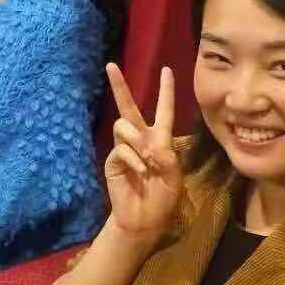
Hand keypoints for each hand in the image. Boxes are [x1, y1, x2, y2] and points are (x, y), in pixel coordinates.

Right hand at [104, 64, 182, 238]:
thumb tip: (150, 143)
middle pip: (128, 106)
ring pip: (124, 125)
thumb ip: (167, 157)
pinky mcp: (113, 160)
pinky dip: (133, 159)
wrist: (144, 220)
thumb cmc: (163, 199)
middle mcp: (140, 139)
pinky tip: (140, 172)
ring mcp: (125, 148)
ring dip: (137, 141)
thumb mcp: (174, 177)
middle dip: (119, 86)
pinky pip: (121, 148)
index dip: (166, 91)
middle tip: (110, 65)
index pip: (164, 110)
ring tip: (147, 162)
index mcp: (160, 140)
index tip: (167, 70)